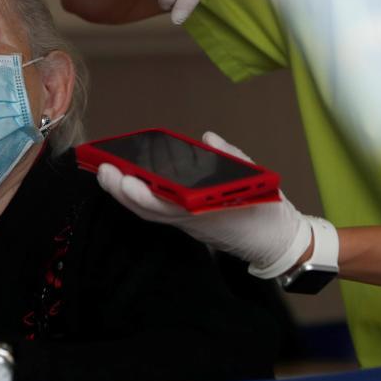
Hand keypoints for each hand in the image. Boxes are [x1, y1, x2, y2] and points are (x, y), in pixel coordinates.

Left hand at [97, 132, 324, 275]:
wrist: (276, 241)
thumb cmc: (265, 209)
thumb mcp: (254, 179)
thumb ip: (230, 157)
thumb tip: (207, 138)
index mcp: (209, 211)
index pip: (168, 205)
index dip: (144, 193)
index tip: (124, 177)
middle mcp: (192, 221)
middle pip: (150, 210)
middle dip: (124, 192)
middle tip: (104, 170)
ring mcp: (187, 223)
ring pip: (150, 213)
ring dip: (126, 195)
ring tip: (107, 173)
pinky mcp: (187, 222)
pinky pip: (158, 212)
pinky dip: (140, 198)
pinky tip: (126, 181)